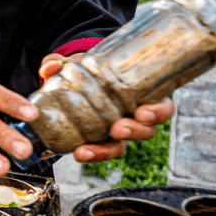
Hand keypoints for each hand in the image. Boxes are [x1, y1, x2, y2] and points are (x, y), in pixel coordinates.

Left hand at [39, 52, 174, 162]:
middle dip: (135, 132)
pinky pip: (100, 152)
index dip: (158, 113)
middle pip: (146, 131)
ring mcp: (116, 131)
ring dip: (106, 150)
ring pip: (121, 147)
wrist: (70, 84)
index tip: (143, 113)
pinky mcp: (99, 141)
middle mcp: (132, 117)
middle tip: (119, 129)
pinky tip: (78, 153)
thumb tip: (53, 65)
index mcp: (140, 95)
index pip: (162, 107)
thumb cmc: (86, 71)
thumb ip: (61, 61)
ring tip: (87, 149)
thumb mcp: (77, 62)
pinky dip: (90, 154)